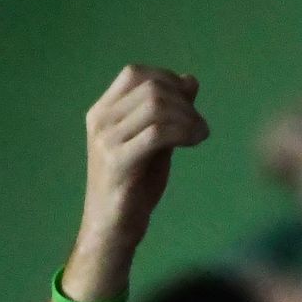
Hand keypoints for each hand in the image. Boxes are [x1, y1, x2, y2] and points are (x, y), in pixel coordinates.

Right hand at [74, 64, 209, 279]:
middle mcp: (100, 121)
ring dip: (189, 118)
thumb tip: (191, 79)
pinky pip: (158, 133)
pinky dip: (185, 132)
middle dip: (184, 102)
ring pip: (156, 107)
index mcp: (102, 112)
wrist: (114, 228)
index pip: (135, 73)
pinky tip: (197, 141)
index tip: (189, 105)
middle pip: (150, 88)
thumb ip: (170, 113)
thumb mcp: (155, 143)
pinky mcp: (118, 162)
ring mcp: (106, 141)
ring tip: (201, 135)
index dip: (168, 80)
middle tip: (199, 126)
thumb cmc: (136, 186)